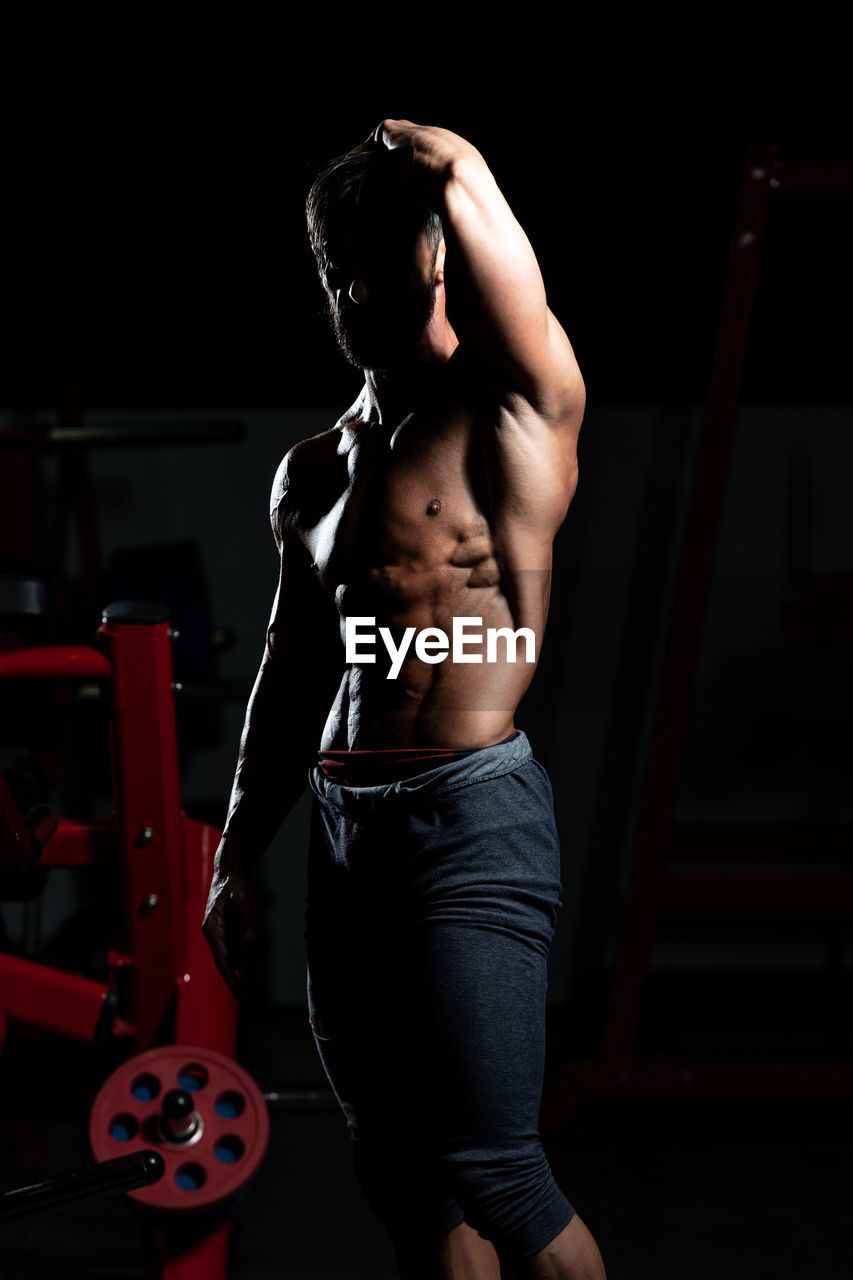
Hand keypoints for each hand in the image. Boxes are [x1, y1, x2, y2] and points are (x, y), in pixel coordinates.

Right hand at [202, 854, 266, 998]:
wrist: (232, 866)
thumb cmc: (235, 881)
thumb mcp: (244, 899)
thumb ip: (248, 922)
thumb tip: (252, 941)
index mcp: (213, 929)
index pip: (222, 962)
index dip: (231, 980)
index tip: (240, 996)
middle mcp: (215, 934)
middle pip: (233, 959)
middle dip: (250, 957)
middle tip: (265, 944)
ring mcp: (222, 932)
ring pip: (239, 953)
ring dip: (253, 951)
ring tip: (266, 940)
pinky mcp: (230, 929)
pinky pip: (242, 945)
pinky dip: (253, 944)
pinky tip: (264, 938)